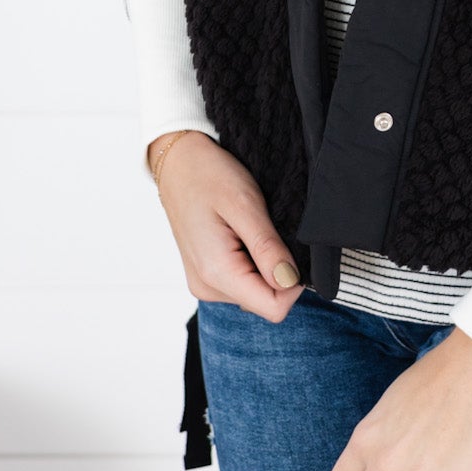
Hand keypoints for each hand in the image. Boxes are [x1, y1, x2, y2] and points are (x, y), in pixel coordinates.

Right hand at [148, 130, 304, 322]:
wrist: (177, 162)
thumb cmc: (208, 175)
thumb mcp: (245, 205)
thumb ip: (267, 248)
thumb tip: (291, 281)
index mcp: (216, 273)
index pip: (273, 308)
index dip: (294, 282)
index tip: (291, 247)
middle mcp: (207, 287)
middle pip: (266, 301)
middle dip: (278, 270)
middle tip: (267, 229)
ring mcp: (204, 283)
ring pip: (256, 292)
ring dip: (264, 263)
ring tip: (251, 227)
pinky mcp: (206, 274)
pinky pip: (242, 281)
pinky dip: (252, 261)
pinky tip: (242, 233)